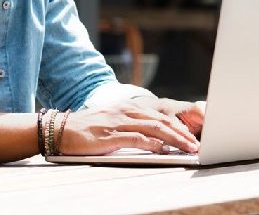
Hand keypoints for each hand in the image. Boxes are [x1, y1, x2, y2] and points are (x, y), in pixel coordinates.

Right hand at [58, 99, 202, 155]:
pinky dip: (153, 143)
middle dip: (182, 133)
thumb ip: (132, 127)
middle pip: (161, 120)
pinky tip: (164, 149)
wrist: (61, 129)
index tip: (192, 137)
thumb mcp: (112, 123)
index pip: (159, 115)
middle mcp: (125, 111)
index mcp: (127, 107)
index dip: (178, 126)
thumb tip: (155, 140)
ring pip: (154, 128)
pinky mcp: (111, 135)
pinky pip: (136, 138)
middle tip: (196, 144)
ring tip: (188, 148)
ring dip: (174, 139)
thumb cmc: (87, 129)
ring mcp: (118, 122)